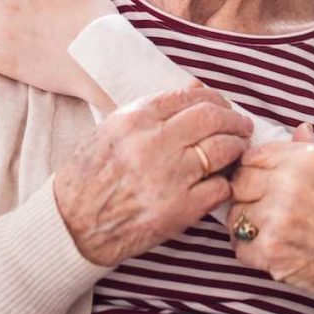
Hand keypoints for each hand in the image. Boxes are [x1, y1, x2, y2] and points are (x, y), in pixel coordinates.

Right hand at [56, 84, 253, 265]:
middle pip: (212, 117)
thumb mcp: (113, 129)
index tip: (223, 105)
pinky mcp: (179, 210)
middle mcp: (154, 143)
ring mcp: (169, 177)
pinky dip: (224, 183)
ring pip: (222, 150)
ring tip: (238, 148)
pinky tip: (220, 182)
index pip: (189, 96)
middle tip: (241, 125)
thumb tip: (196, 89)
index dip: (214, 98)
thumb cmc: (89, 174)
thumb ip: (154, 109)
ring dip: (236, 147)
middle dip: (233, 119)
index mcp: (136, 119)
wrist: (71, 224)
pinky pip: (219, 188)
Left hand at [228, 124, 313, 296]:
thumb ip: (307, 150)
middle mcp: (288, 182)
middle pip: (239, 184)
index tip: (262, 184)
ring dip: (248, 225)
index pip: (252, 157)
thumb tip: (298, 128)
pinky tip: (273, 250)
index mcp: (304, 158)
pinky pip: (242, 247)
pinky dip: (252, 252)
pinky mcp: (273, 251)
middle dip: (247, 196)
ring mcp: (278, 217)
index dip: (253, 171)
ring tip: (270, 230)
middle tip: (264, 209)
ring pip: (236, 216)